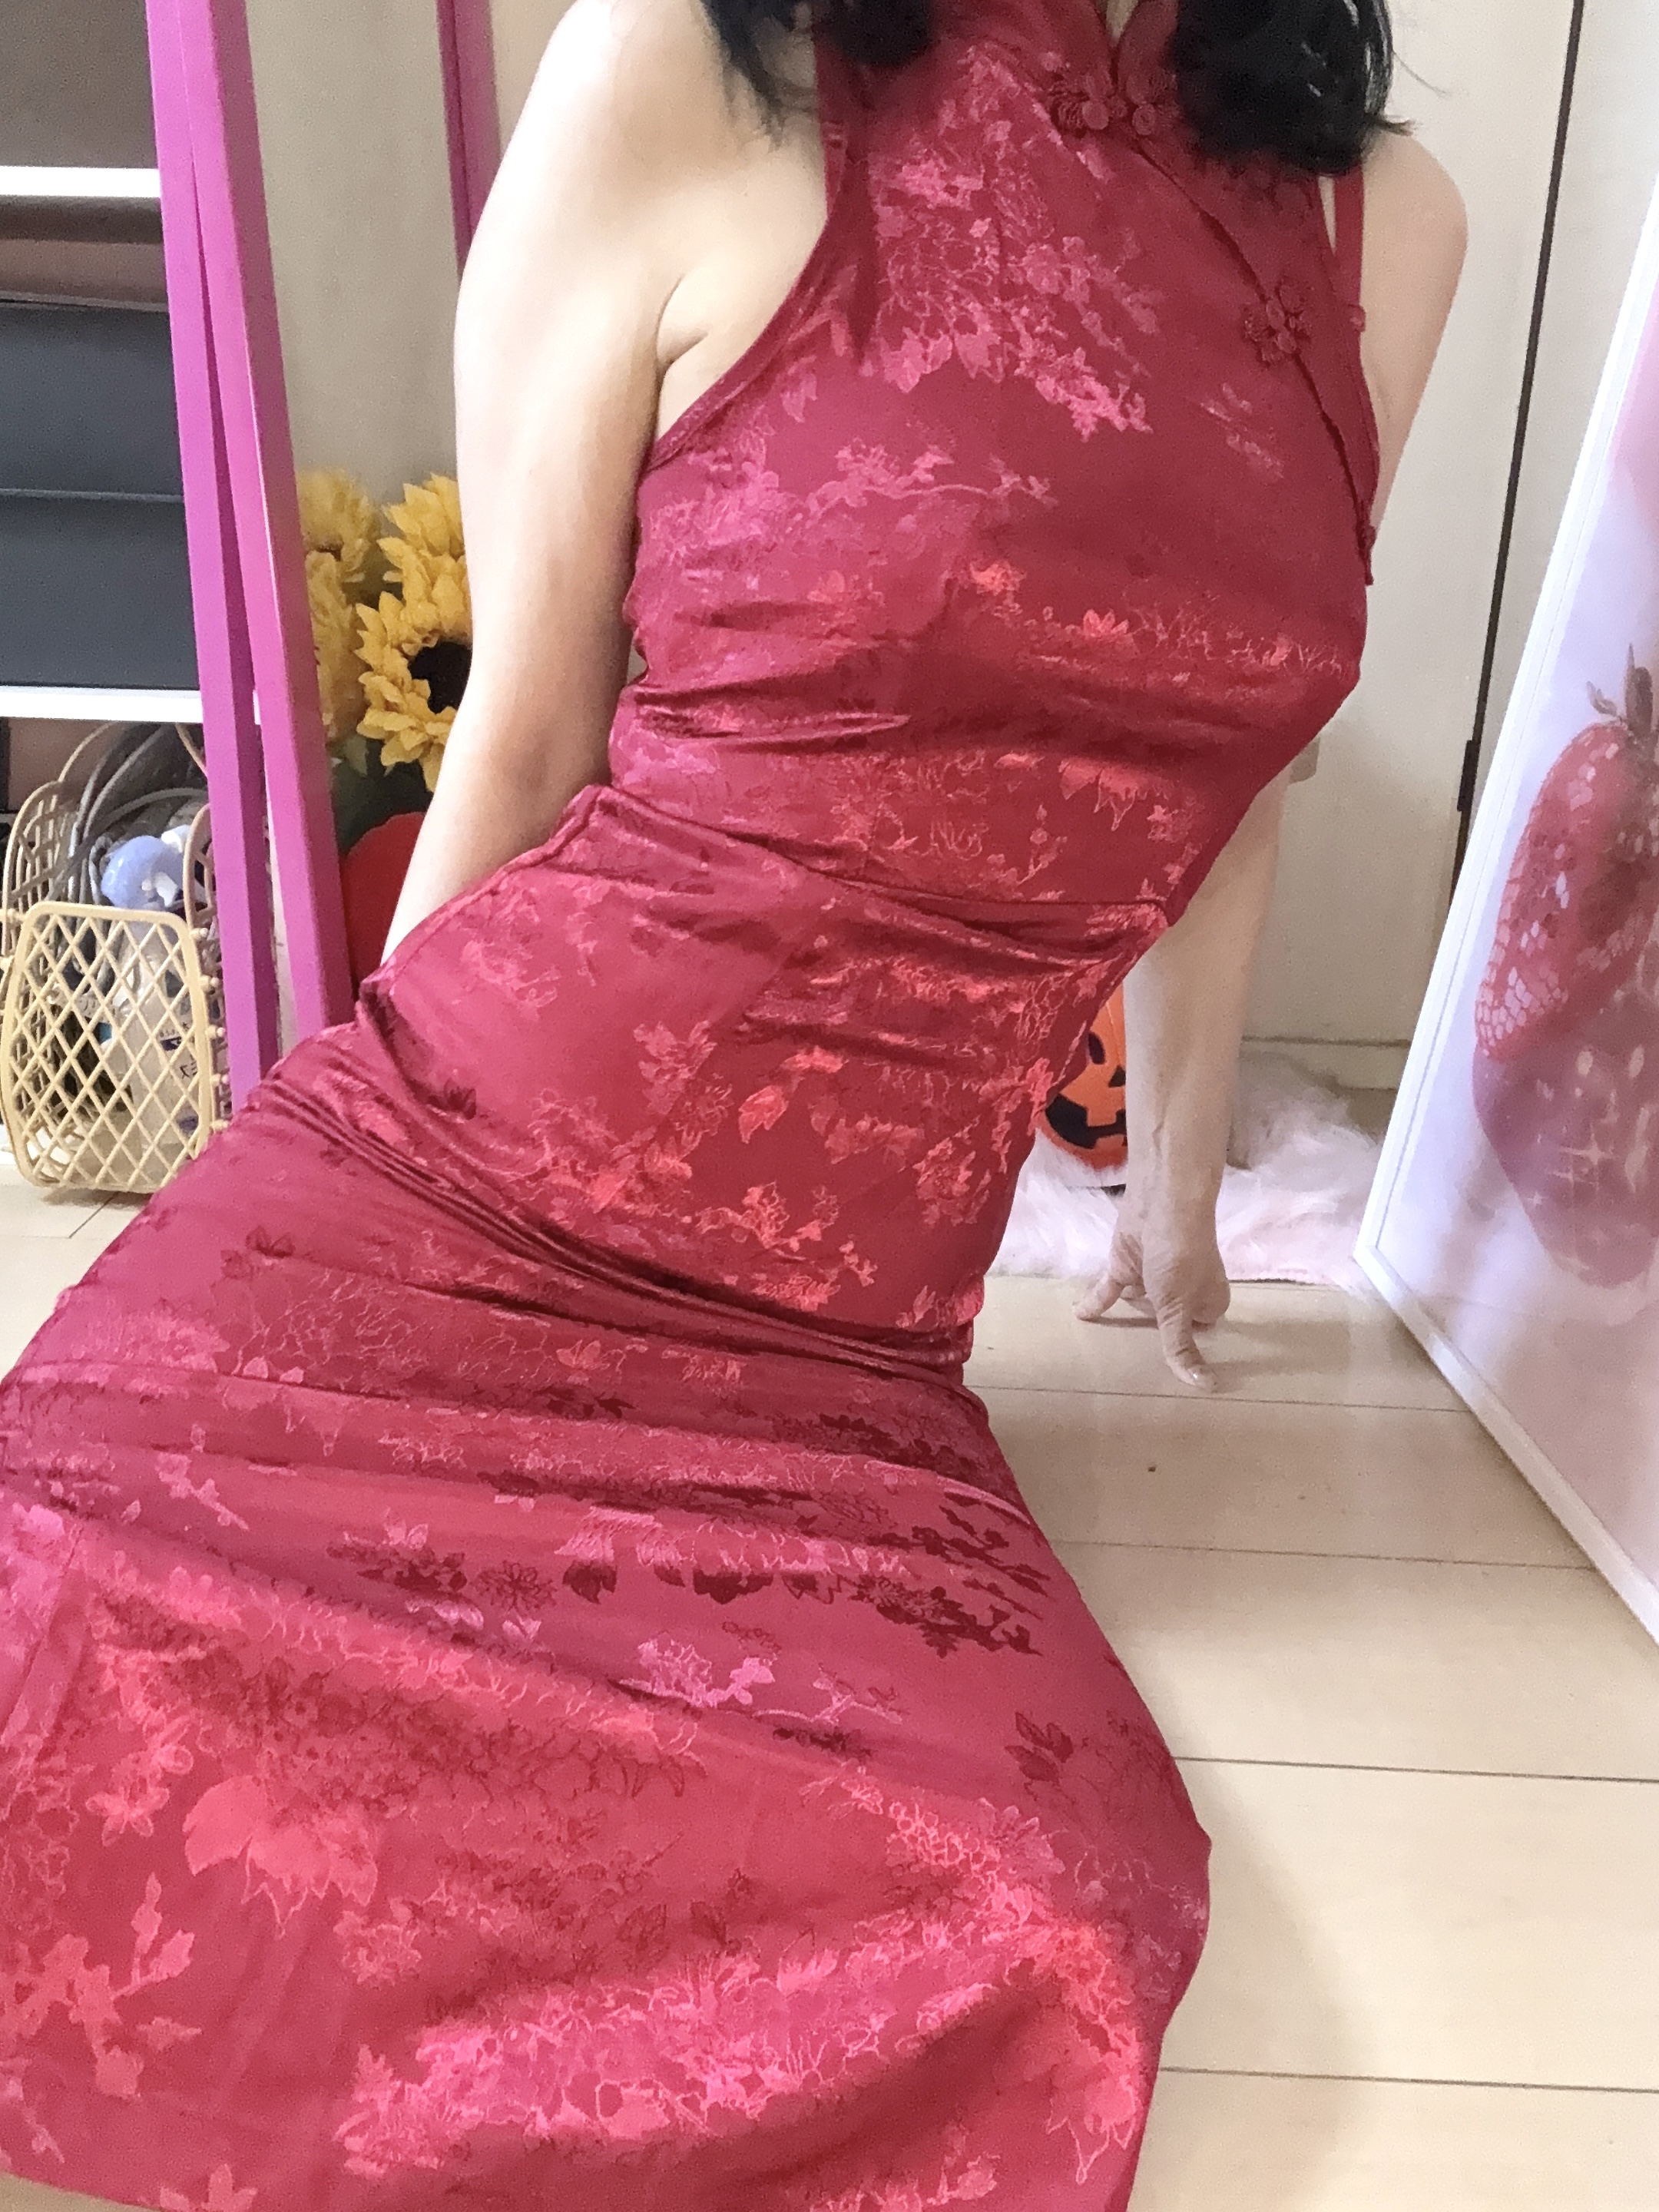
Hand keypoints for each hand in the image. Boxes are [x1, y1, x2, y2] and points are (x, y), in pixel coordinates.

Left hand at [1077, 1182, 1229, 1389]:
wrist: (1161, 1201)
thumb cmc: (1180, 1258)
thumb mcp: (1179, 1308)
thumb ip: (1181, 1346)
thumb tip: (1205, 1387)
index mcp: (1209, 1304)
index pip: (1196, 1335)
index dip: (1184, 1341)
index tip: (1168, 1351)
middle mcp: (1182, 1293)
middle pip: (1164, 1322)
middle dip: (1154, 1321)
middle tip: (1145, 1325)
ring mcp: (1152, 1279)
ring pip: (1137, 1306)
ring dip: (1130, 1305)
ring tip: (1126, 1305)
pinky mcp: (1125, 1267)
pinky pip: (1109, 1292)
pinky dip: (1095, 1302)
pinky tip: (1082, 1316)